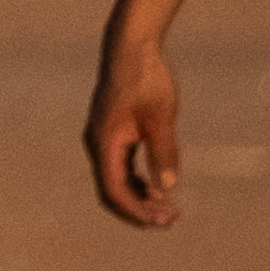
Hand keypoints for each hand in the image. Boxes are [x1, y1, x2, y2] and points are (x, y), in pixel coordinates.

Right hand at [84, 37, 183, 228]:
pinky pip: (121, 167)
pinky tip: (159, 187)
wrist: (131, 48)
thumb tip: (168, 188)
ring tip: (169, 209)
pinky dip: (138, 182)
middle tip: (171, 221)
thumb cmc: (146, 79)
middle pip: (112, 191)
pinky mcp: (113, 134)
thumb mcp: (161, 117)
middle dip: (139, 210)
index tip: (162, 221)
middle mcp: (98, 145)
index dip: (136, 210)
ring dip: (140, 198)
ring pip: (116, 180)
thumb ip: (163, 152)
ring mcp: (104, 140)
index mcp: (104, 143)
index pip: (114, 190)